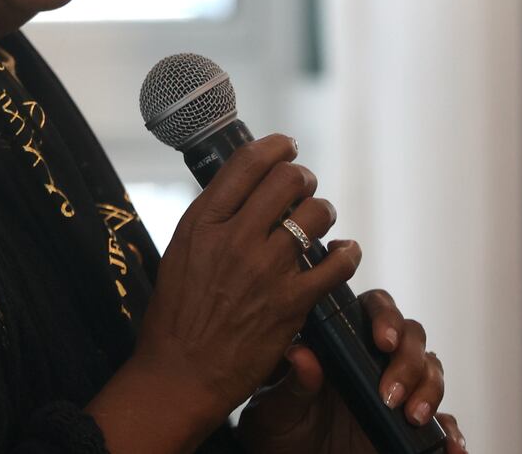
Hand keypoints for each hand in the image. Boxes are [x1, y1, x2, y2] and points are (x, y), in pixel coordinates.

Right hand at [87, 134, 362, 452]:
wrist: (180, 375)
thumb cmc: (174, 318)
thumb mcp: (178, 254)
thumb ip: (209, 223)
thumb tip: (238, 194)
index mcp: (202, 223)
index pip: (247, 163)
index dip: (275, 147)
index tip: (287, 147)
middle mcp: (235, 239)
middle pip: (287, 181)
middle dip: (303, 178)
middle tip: (305, 187)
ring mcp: (266, 270)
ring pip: (316, 215)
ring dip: (324, 212)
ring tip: (320, 221)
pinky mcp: (292, 302)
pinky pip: (337, 263)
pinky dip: (347, 254)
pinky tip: (344, 254)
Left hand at [236, 290, 467, 452]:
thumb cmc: (278, 430)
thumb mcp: (276, 410)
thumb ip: (291, 385)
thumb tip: (301, 354)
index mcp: (342, 342)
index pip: (374, 309)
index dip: (385, 318)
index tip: (383, 342)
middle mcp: (375, 359)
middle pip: (412, 336)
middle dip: (409, 360)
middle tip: (390, 393)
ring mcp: (398, 390)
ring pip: (432, 370)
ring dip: (430, 389)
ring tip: (411, 417)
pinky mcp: (411, 426)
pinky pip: (444, 422)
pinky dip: (451, 432)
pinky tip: (451, 447)